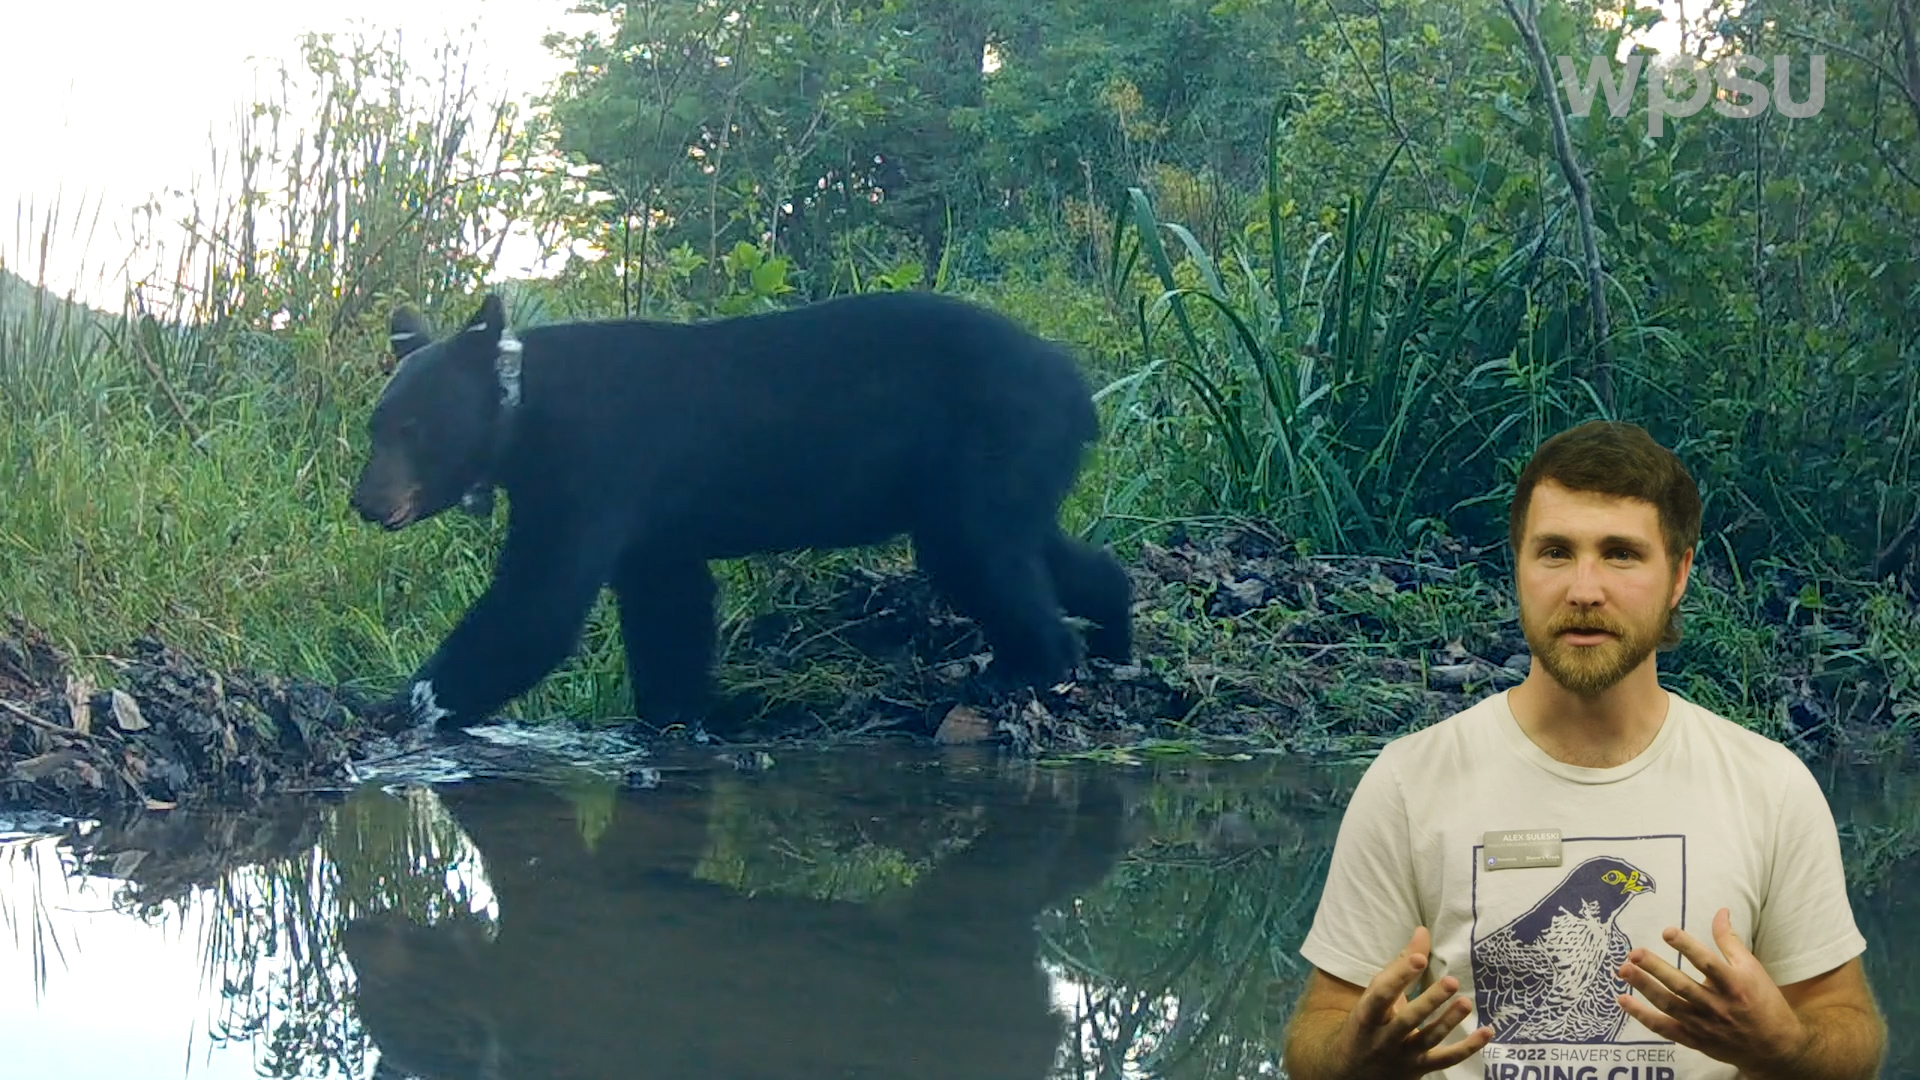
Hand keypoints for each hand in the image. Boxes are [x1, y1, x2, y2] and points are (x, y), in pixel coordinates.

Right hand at [1330, 926, 1493, 1079]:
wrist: (1353, 1071)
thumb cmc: (1368, 1024)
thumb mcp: (1374, 997)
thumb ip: (1400, 966)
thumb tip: (1423, 931)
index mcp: (1368, 1014)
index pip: (1382, 993)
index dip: (1399, 975)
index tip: (1419, 958)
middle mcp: (1383, 1037)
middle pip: (1407, 1019)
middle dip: (1429, 1000)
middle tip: (1451, 981)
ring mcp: (1402, 1055)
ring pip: (1428, 1039)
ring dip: (1449, 1022)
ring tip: (1466, 1003)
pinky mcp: (1420, 1068)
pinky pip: (1447, 1059)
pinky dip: (1468, 1047)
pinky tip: (1486, 1032)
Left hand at [1616, 907, 1809, 1072]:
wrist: (1776, 1047)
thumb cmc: (1763, 1001)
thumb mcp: (1752, 968)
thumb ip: (1730, 940)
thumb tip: (1720, 910)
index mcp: (1734, 984)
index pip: (1708, 963)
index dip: (1687, 947)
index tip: (1667, 931)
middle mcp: (1718, 1006)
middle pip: (1682, 986)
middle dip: (1656, 969)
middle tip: (1634, 953)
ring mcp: (1704, 1025)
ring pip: (1669, 1006)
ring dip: (1644, 988)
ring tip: (1623, 970)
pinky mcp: (1694, 1040)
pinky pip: (1664, 1028)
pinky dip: (1642, 1016)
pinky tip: (1623, 999)